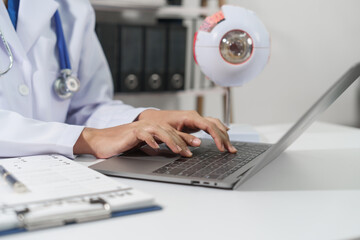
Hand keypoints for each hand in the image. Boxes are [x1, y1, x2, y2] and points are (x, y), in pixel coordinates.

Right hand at [73, 110, 236, 158]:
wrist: (107, 140)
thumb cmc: (129, 143)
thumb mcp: (150, 144)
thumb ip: (165, 144)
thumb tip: (183, 149)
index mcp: (161, 128)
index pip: (181, 131)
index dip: (194, 137)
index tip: (200, 145)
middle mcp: (156, 125)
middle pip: (176, 130)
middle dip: (189, 140)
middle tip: (199, 149)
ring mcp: (145, 127)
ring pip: (163, 132)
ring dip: (174, 141)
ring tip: (182, 151)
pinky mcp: (134, 132)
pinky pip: (145, 135)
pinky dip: (152, 141)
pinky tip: (157, 148)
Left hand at [138, 109, 236, 152]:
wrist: (152, 118)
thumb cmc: (159, 124)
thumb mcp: (170, 133)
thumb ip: (183, 138)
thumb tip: (198, 144)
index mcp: (190, 117)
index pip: (209, 126)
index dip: (217, 137)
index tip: (222, 147)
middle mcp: (195, 116)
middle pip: (215, 125)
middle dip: (224, 138)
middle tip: (231, 150)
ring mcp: (196, 118)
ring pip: (215, 124)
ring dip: (223, 135)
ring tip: (230, 146)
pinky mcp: (195, 122)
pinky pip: (210, 125)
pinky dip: (218, 131)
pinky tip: (225, 134)